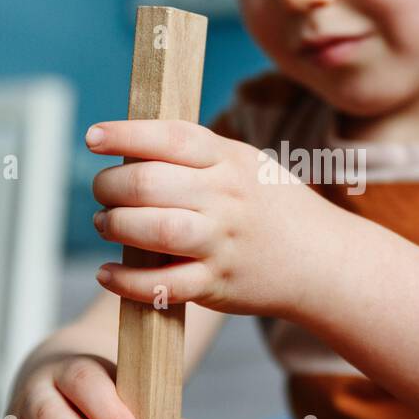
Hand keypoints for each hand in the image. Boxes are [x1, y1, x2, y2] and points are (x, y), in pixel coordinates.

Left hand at [85, 119, 339, 316]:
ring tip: (106, 223)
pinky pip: (162, 285)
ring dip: (115, 225)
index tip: (94, 138)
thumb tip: (130, 149)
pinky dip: (126, 281)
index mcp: (230, 160)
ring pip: (154, 230)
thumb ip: (197, 156)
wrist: (324, 260)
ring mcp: (222, 242)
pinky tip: (108, 272)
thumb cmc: (273, 207)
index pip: (170, 137)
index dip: (124, 134)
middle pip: (150, 183)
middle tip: (103, 192)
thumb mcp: (246, 165)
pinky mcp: (217, 284)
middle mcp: (226, 198)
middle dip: (110, 186)